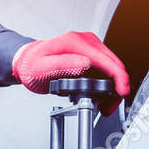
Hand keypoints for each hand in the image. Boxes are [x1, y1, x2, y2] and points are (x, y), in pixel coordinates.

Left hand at [12, 31, 130, 115]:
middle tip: (108, 107)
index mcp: (76, 43)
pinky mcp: (91, 53)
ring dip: (112, 87)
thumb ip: (63, 65)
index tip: (121, 94)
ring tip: (103, 104)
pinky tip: (99, 95)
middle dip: (117, 88)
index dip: (118, 79)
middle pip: (114, 65)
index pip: (107, 61)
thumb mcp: (42, 68)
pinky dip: (107, 83)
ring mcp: (90, 46)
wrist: (27, 62)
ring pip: (112, 68)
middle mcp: (86, 41)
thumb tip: (86, 64)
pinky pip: (106, 69)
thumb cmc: (32, 66)